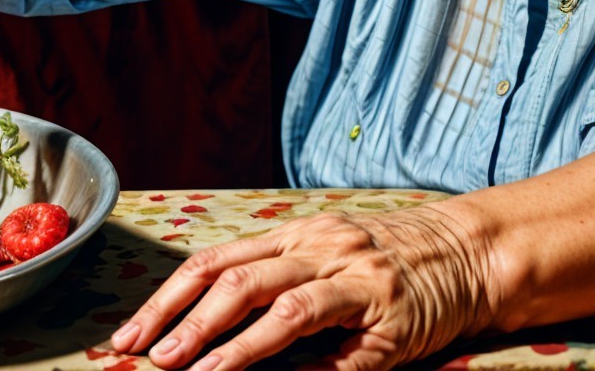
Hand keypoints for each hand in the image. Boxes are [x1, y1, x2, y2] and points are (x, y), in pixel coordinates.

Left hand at [111, 206, 495, 370]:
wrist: (465, 253)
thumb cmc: (381, 261)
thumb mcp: (318, 255)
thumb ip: (267, 279)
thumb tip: (198, 324)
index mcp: (292, 237)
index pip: (212, 262)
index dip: (166, 299)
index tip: (129, 334)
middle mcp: (318, 250)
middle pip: (238, 280)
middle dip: (188, 321)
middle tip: (151, 356)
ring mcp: (356, 282)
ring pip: (287, 308)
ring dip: (238, 345)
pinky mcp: (392, 320)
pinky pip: (345, 351)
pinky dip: (310, 370)